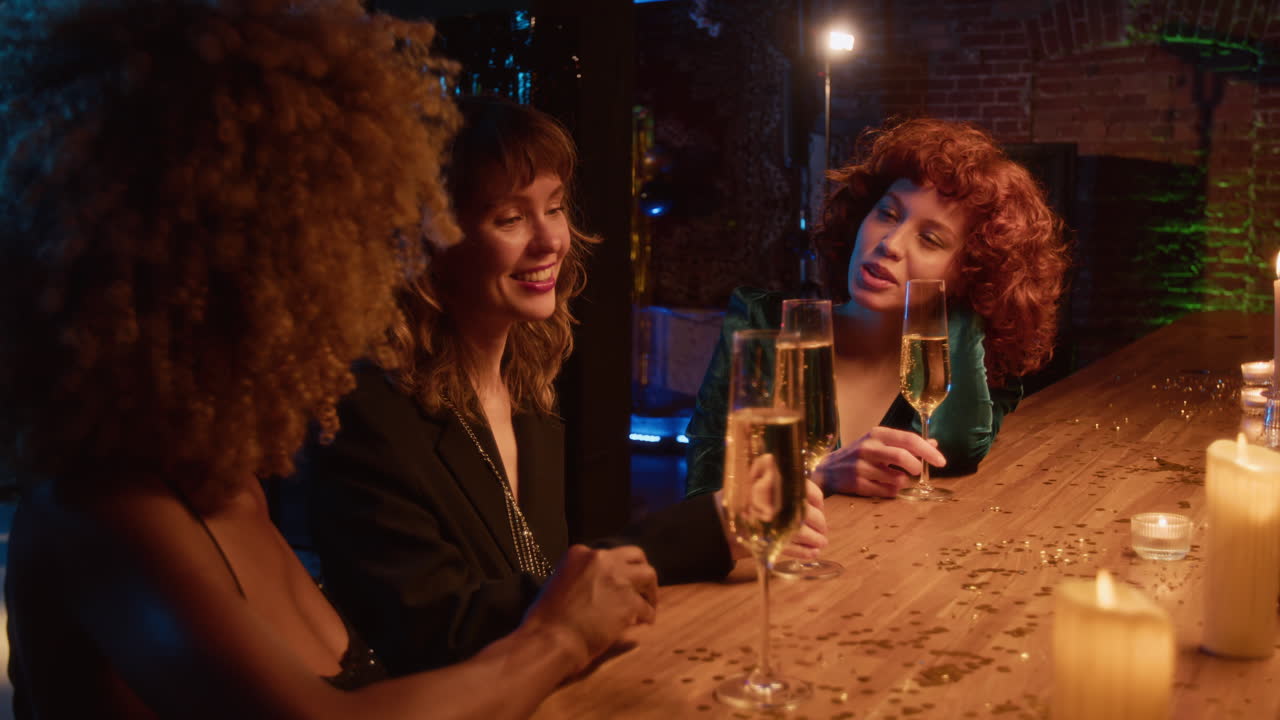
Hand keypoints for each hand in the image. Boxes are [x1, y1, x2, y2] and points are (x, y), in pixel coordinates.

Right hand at [522, 545, 657, 672]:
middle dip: (641, 571)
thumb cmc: (547, 618)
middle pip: (635, 556)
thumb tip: (598, 589)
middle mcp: (601, 559)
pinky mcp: (629, 601)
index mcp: (580, 553)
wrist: (552, 638)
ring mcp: (617, 578)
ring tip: (649, 604)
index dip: (616, 570)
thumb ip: (581, 577)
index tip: (618, 583)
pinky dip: (648, 615)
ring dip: (650, 590)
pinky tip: (644, 623)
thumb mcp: (560, 583)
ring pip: (648, 574)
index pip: (608, 555)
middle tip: (642, 587)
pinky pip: (647, 607)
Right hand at [715, 479, 827, 560]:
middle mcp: (773, 500)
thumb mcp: (762, 482)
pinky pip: (790, 548)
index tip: (819, 508)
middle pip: (806, 514)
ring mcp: (769, 521)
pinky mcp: (766, 541)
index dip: (817, 502)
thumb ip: (785, 488)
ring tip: (820, 545)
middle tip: (823, 532)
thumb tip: (814, 504)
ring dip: (815, 540)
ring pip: (801, 532)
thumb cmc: (746, 501)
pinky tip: (811, 553)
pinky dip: (803, 552)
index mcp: (775, 482)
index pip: (806, 490)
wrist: (719, 520)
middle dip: (819, 525)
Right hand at [817, 426, 945, 496]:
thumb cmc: (860, 455)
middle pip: (903, 457)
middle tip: (917, 471)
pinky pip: (887, 492)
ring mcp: (862, 466)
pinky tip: (883, 486)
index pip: (909, 439)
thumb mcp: (881, 442)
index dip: (928, 451)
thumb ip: (906, 443)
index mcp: (877, 434)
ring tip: (893, 478)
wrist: (829, 469)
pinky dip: (892, 491)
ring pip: (897, 479)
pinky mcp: (858, 484)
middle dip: (916, 467)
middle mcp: (869, 448)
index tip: (941, 461)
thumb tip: (934, 443)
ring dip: (902, 482)